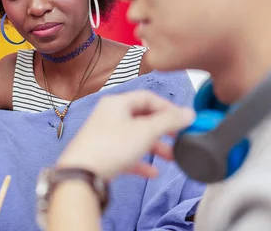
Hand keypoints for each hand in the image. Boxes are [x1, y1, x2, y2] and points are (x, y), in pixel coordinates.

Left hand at [57, 91, 194, 179]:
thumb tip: (189, 112)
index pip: (147, 97)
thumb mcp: (145, 131)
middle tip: (179, 138)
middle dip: (163, 129)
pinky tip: (153, 172)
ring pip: (136, 137)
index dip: (168, 107)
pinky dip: (141, 161)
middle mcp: (110, 116)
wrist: (82, 173)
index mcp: (117, 103)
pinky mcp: (103, 154)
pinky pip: (127, 154)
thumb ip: (169, 121)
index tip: (183, 119)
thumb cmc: (109, 147)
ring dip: (155, 146)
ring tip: (171, 158)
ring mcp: (105, 135)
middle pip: (143, 117)